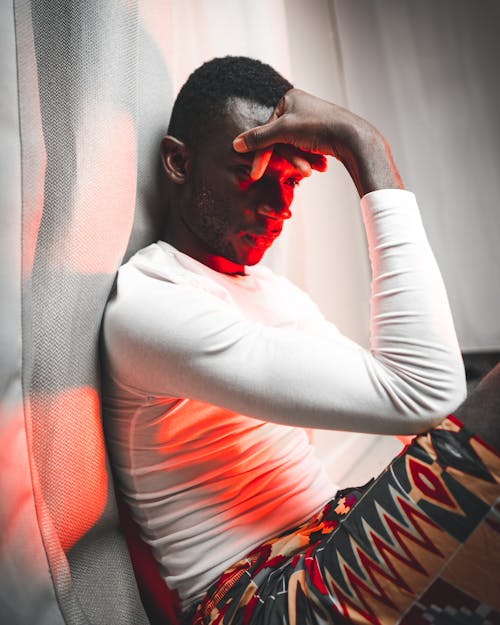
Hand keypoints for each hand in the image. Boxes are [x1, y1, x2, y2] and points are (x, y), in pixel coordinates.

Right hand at [233, 89, 402, 196]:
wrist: (354, 137)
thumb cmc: (319, 127)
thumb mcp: (284, 132)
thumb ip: (259, 138)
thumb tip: (235, 143)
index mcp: (288, 99)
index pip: (267, 129)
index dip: (263, 153)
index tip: (256, 173)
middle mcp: (298, 106)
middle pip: (280, 139)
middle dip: (289, 158)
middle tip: (295, 175)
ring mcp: (309, 119)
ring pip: (294, 146)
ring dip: (301, 161)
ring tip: (311, 171)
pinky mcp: (320, 132)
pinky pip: (306, 149)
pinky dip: (310, 159)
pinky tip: (319, 166)